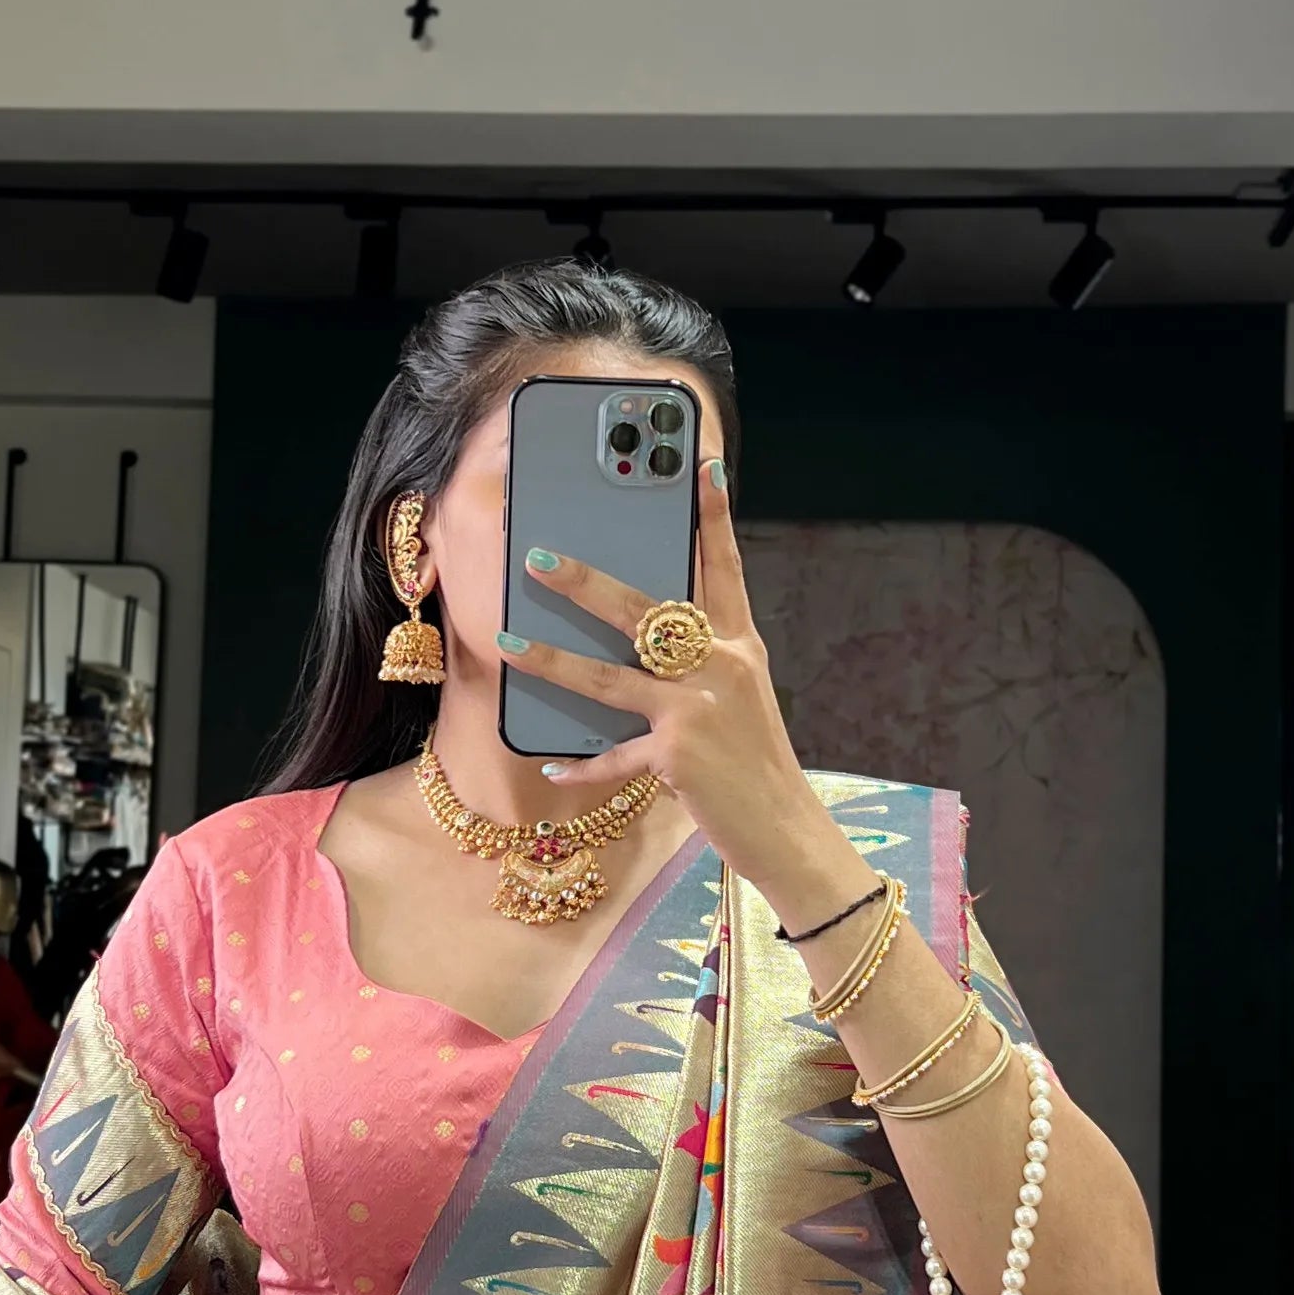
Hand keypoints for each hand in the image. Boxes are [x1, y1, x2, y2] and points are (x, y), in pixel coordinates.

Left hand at [496, 460, 859, 923]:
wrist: (785, 829)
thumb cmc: (755, 764)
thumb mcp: (740, 700)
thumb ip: (701, 665)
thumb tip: (643, 641)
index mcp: (740, 647)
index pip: (724, 569)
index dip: (713, 517)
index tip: (702, 465)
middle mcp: (721, 666)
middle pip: (644, 610)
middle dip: (586, 582)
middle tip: (539, 558)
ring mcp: (697, 708)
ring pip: (608, 676)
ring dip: (552, 659)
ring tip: (508, 640)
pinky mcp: (677, 753)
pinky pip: (614, 755)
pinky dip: (583, 764)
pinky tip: (551, 764)